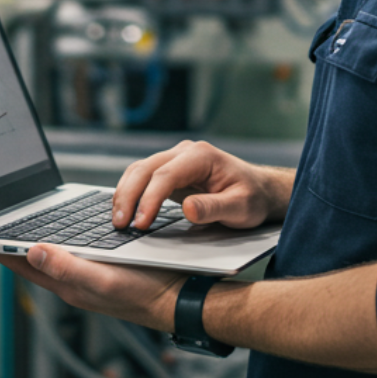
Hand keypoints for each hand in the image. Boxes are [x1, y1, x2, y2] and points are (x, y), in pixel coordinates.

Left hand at [0, 246, 184, 331]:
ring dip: (36, 243)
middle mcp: (75, 281)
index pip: (24, 265)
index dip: (2, 250)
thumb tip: (33, 251)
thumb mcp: (103, 279)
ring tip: (20, 229)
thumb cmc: (146, 293)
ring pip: (53, 257)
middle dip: (14, 245)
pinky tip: (65, 233)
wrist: (181, 298)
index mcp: (68, 284)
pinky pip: (74, 254)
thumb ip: (68, 267)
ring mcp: (89, 277)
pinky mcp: (105, 271)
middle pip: (34, 261)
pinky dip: (62, 242)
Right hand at [111, 140, 290, 230]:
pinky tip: (124, 212)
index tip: (140, 223)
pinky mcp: (169, 172)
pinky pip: (143, 179)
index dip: (149, 199)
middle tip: (119, 224)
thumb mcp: (240, 207)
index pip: (166, 175)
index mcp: (201, 156)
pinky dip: (130, 194)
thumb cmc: (252, 198)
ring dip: (124, 194)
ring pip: (138, 171)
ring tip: (117, 221)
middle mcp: (184, 153)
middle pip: (145, 168)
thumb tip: (187, 209)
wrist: (259, 190)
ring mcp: (175, 160)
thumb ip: (214, 208)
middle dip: (128, 196)